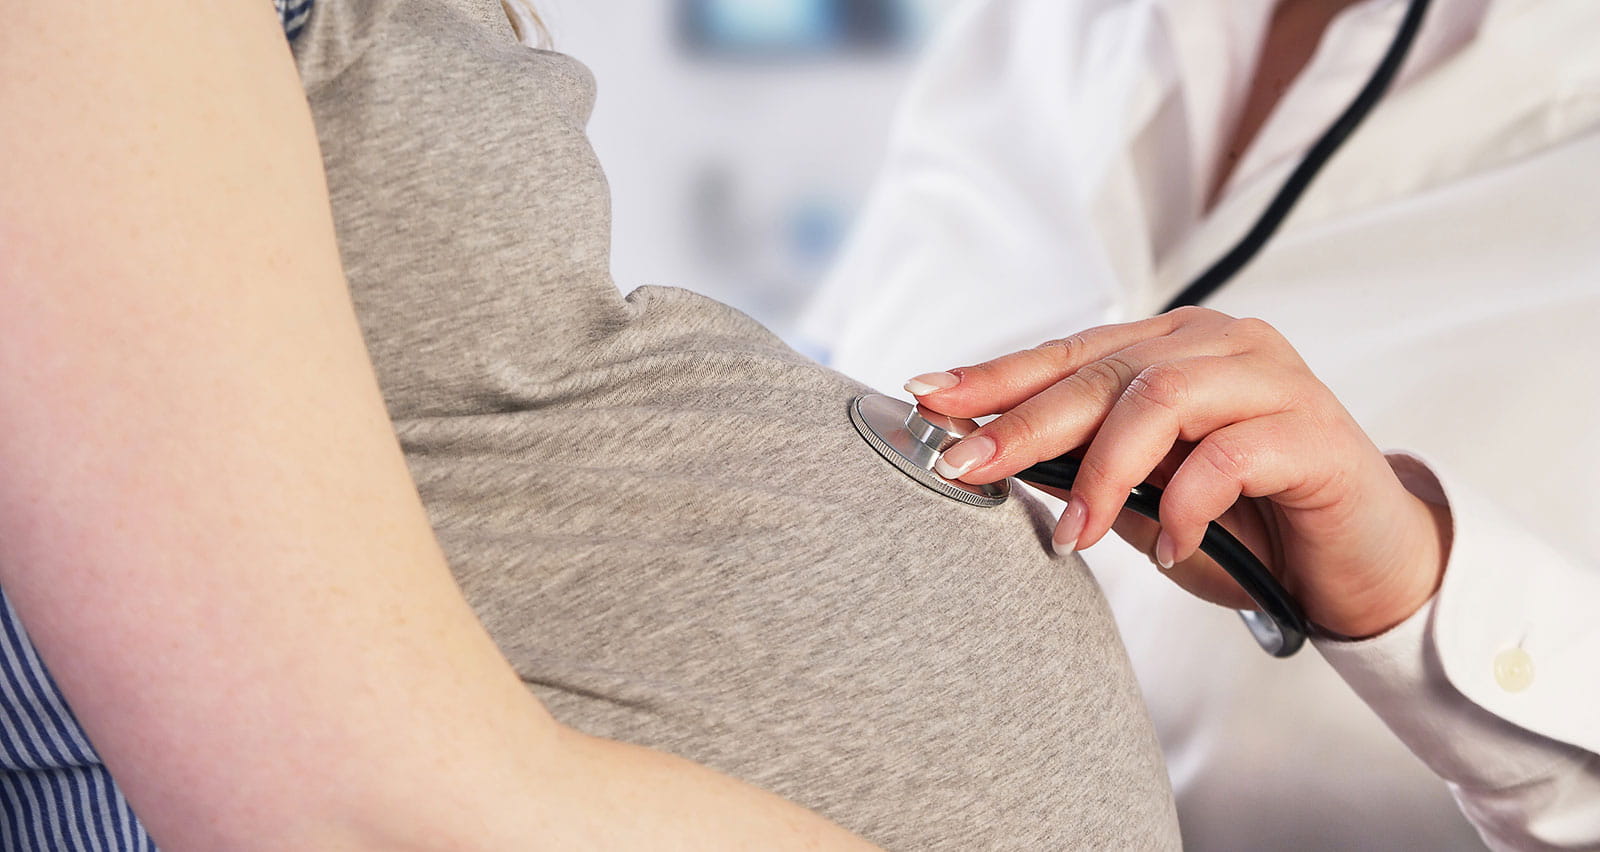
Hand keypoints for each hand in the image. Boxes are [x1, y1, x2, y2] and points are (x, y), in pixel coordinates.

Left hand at [904, 307, 1450, 638]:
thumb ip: (1085, 471)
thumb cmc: (1247, 526)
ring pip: (1159, 398)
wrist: (1360, 566)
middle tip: (966, 467)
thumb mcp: (1145, 499)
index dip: (995, 376)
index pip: (1068, 354)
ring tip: (1074, 536)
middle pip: (1102, 372)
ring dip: (1102, 473)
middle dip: (1022, 423)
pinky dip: (1184, 506)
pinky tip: (1170, 548)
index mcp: (1173, 347)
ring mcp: (1271, 379)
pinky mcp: (1314, 431)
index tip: (926, 397)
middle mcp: (1219, 344)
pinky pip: (1227, 456)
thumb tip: (990, 460)